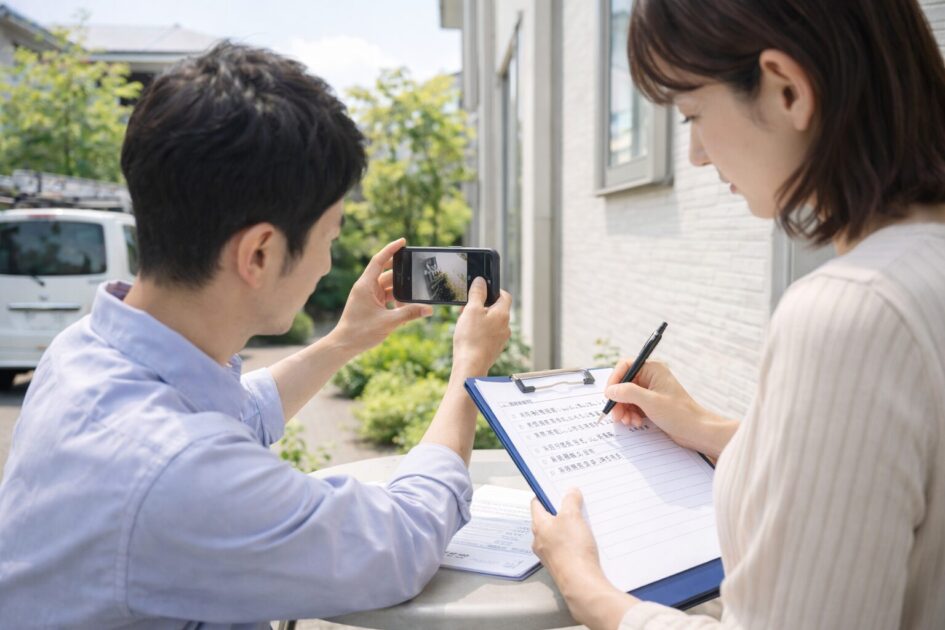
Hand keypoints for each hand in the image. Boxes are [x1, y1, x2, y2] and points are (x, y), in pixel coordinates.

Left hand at [332, 239, 432, 354]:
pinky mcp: (371, 305)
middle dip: (402, 273)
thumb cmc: (360, 332)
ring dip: (400, 291)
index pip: (379, 260)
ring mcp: (368, 296)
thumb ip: (409, 314)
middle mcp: (366, 287)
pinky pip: (386, 297)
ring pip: (388, 287)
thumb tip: (428, 309)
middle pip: (387, 273)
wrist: (344, 345)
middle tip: (417, 269)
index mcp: (365, 285)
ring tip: (415, 294)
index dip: (391, 249)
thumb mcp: (388, 322)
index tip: (403, 241)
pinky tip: (406, 309)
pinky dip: (396, 300)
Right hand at [450, 277, 510, 377]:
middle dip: (483, 306)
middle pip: (497, 309)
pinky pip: (489, 335)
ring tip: (465, 323)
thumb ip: (477, 293)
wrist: (470, 366)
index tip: (482, 291)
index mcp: (503, 314)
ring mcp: (501, 339)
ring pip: (492, 323)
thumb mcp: (471, 310)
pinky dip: (480, 332)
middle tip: (467, 309)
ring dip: (480, 320)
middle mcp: (506, 326)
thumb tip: (480, 281)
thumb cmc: (471, 338)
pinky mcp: (495, 349)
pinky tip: (468, 336)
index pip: (505, 295)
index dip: (494, 290)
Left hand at [531, 490, 633, 628]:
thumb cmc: (572, 550)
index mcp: (538, 526)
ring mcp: (550, 554)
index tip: (557, 488)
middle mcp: (540, 541)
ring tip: (583, 520)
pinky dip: (574, 541)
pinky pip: (566, 548)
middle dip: (561, 510)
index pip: (536, 504)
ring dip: (569, 526)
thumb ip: (570, 500)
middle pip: (548, 519)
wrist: (581, 583)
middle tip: (574, 502)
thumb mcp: (572, 516)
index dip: (546, 494)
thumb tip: (571, 491)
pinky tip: (586, 540)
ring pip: (558, 534)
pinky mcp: (562, 565)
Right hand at [605, 361, 736, 457]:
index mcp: (652, 369)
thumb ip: (627, 392)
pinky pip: (633, 406)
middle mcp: (651, 378)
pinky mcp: (651, 404)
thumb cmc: (679, 413)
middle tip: (616, 415)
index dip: (614, 380)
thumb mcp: (650, 401)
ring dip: (624, 410)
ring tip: (628, 422)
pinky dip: (631, 414)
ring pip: (627, 397)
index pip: (625, 366)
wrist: (696, 430)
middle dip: (618, 400)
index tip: (609, 395)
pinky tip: (635, 423)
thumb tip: (610, 390)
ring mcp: (651, 391)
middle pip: (624, 384)